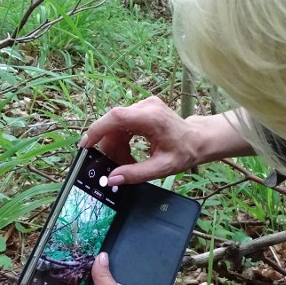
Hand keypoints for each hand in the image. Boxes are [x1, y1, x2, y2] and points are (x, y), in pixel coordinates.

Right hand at [80, 96, 201, 184]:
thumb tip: (112, 179)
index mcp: (152, 118)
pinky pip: (123, 123)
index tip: (86, 145)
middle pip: (114, 122)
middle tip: (113, 164)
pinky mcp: (143, 108)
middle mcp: (146, 106)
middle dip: (108, 144)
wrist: (199, 139)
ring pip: (116, 124)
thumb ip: (136, 174)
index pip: (116, 117)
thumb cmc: (185, 152)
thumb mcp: (162, 168)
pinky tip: (129, 153)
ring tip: (126, 161)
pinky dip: (121, 139)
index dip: (97, 129)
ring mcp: (144, 105)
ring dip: (115, 144)